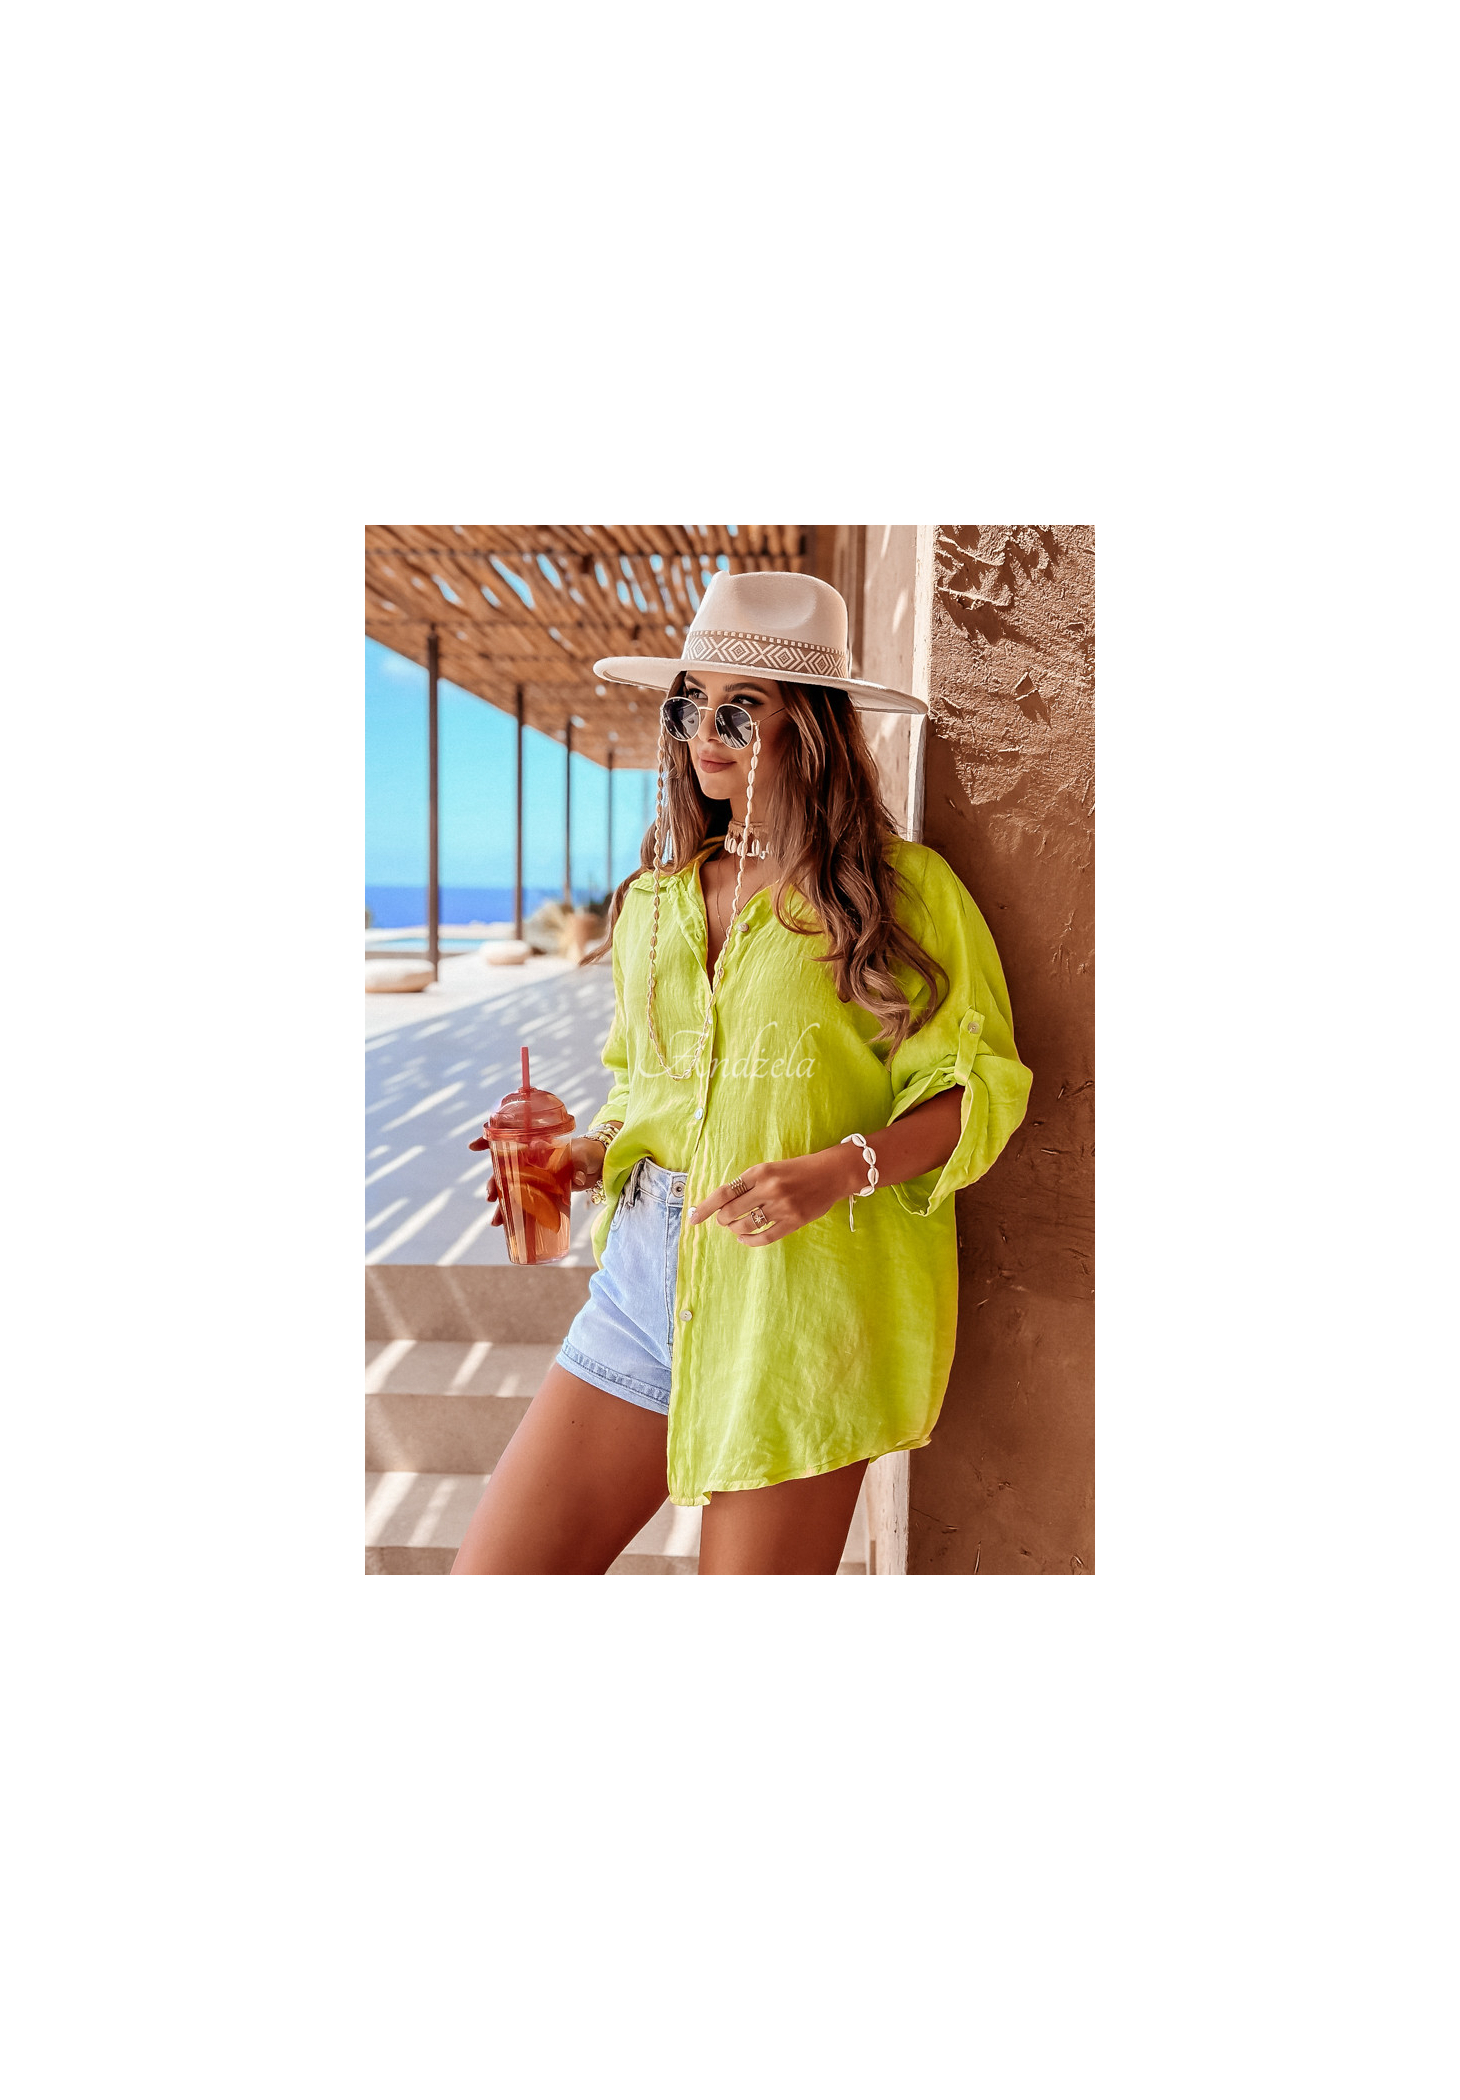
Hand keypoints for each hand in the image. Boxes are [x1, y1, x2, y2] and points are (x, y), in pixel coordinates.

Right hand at [468, 1135, 606, 1229]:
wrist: (599, 1165)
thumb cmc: (588, 1153)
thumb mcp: (583, 1155)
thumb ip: (578, 1165)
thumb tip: (576, 1179)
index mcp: (535, 1145)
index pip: (506, 1138)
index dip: (487, 1140)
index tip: (473, 1146)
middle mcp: (530, 1160)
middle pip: (503, 1169)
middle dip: (493, 1182)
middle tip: (491, 1196)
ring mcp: (535, 1178)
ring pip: (511, 1190)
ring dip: (501, 1205)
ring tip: (496, 1221)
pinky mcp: (542, 1193)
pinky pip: (524, 1204)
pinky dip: (515, 1216)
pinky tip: (507, 1227)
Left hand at [688, 1146, 862, 1246]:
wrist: (833, 1173)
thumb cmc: (798, 1170)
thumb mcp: (770, 1169)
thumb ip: (749, 1183)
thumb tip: (722, 1203)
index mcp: (760, 1172)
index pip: (724, 1192)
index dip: (705, 1207)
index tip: (693, 1217)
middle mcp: (769, 1189)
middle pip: (731, 1212)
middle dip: (722, 1219)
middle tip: (723, 1220)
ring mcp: (782, 1207)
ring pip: (746, 1225)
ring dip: (734, 1229)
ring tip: (734, 1227)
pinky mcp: (793, 1221)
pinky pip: (765, 1237)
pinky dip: (750, 1240)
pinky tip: (744, 1239)